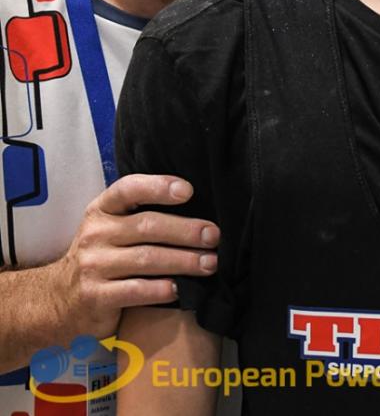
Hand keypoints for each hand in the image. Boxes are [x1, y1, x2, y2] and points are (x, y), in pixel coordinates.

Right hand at [52, 174, 219, 338]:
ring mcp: (93, 265)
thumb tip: (198, 206)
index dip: (159, 186)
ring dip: (184, 261)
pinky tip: (181, 288)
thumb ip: (142, 213)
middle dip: (187, 230)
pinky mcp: (95, 296)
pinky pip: (135, 290)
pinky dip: (161, 289)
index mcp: (102, 209)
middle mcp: (95, 233)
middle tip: (214, 236)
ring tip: (210, 263)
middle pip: (148, 225)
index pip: (128, 188)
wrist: (57, 300)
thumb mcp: (112, 227)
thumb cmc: (102, 256)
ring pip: (147, 258)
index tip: (189, 191)